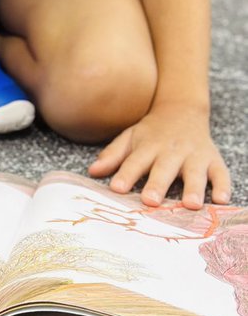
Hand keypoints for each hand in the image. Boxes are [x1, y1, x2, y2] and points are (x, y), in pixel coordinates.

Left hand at [88, 106, 230, 208]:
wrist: (183, 110)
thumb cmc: (152, 133)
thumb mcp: (130, 138)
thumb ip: (113, 155)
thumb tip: (92, 172)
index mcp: (148, 146)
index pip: (134, 162)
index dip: (125, 175)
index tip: (117, 189)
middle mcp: (172, 151)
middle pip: (164, 169)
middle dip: (157, 184)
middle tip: (150, 201)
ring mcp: (195, 155)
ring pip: (195, 172)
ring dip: (193, 188)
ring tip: (190, 204)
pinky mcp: (214, 159)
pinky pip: (221, 173)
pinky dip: (223, 186)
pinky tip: (221, 200)